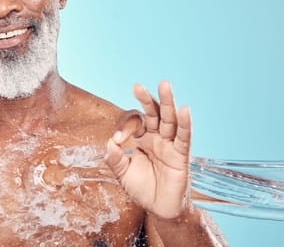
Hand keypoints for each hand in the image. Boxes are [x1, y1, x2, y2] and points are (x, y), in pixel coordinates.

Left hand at [105, 81, 191, 219]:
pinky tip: (185, 109)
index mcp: (142, 139)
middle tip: (137, 86)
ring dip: (167, 103)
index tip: (118, 140)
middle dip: (147, 100)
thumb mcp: (122, 173)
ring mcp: (170, 145)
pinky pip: (184, 137)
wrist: (158, 209)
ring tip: (165, 85)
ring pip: (170, 120)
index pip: (134, 123)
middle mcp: (157, 138)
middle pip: (154, 114)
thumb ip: (115, 158)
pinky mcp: (181, 156)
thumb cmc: (142, 189)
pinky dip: (185, 123)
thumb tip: (110, 143)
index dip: (125, 128)